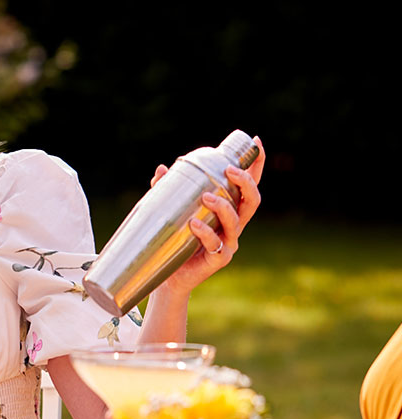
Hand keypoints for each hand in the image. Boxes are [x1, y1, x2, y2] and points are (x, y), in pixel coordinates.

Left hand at [153, 135, 264, 294]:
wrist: (168, 275)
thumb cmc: (174, 239)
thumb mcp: (172, 211)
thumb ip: (168, 190)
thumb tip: (162, 169)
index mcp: (228, 209)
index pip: (248, 184)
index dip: (256, 164)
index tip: (256, 142)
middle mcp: (234, 225)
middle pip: (251, 200)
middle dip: (245, 182)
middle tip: (229, 170)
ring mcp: (228, 243)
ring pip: (236, 221)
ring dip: (223, 206)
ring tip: (206, 197)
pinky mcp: (219, 259)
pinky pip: (216, 245)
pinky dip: (205, 233)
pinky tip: (194, 224)